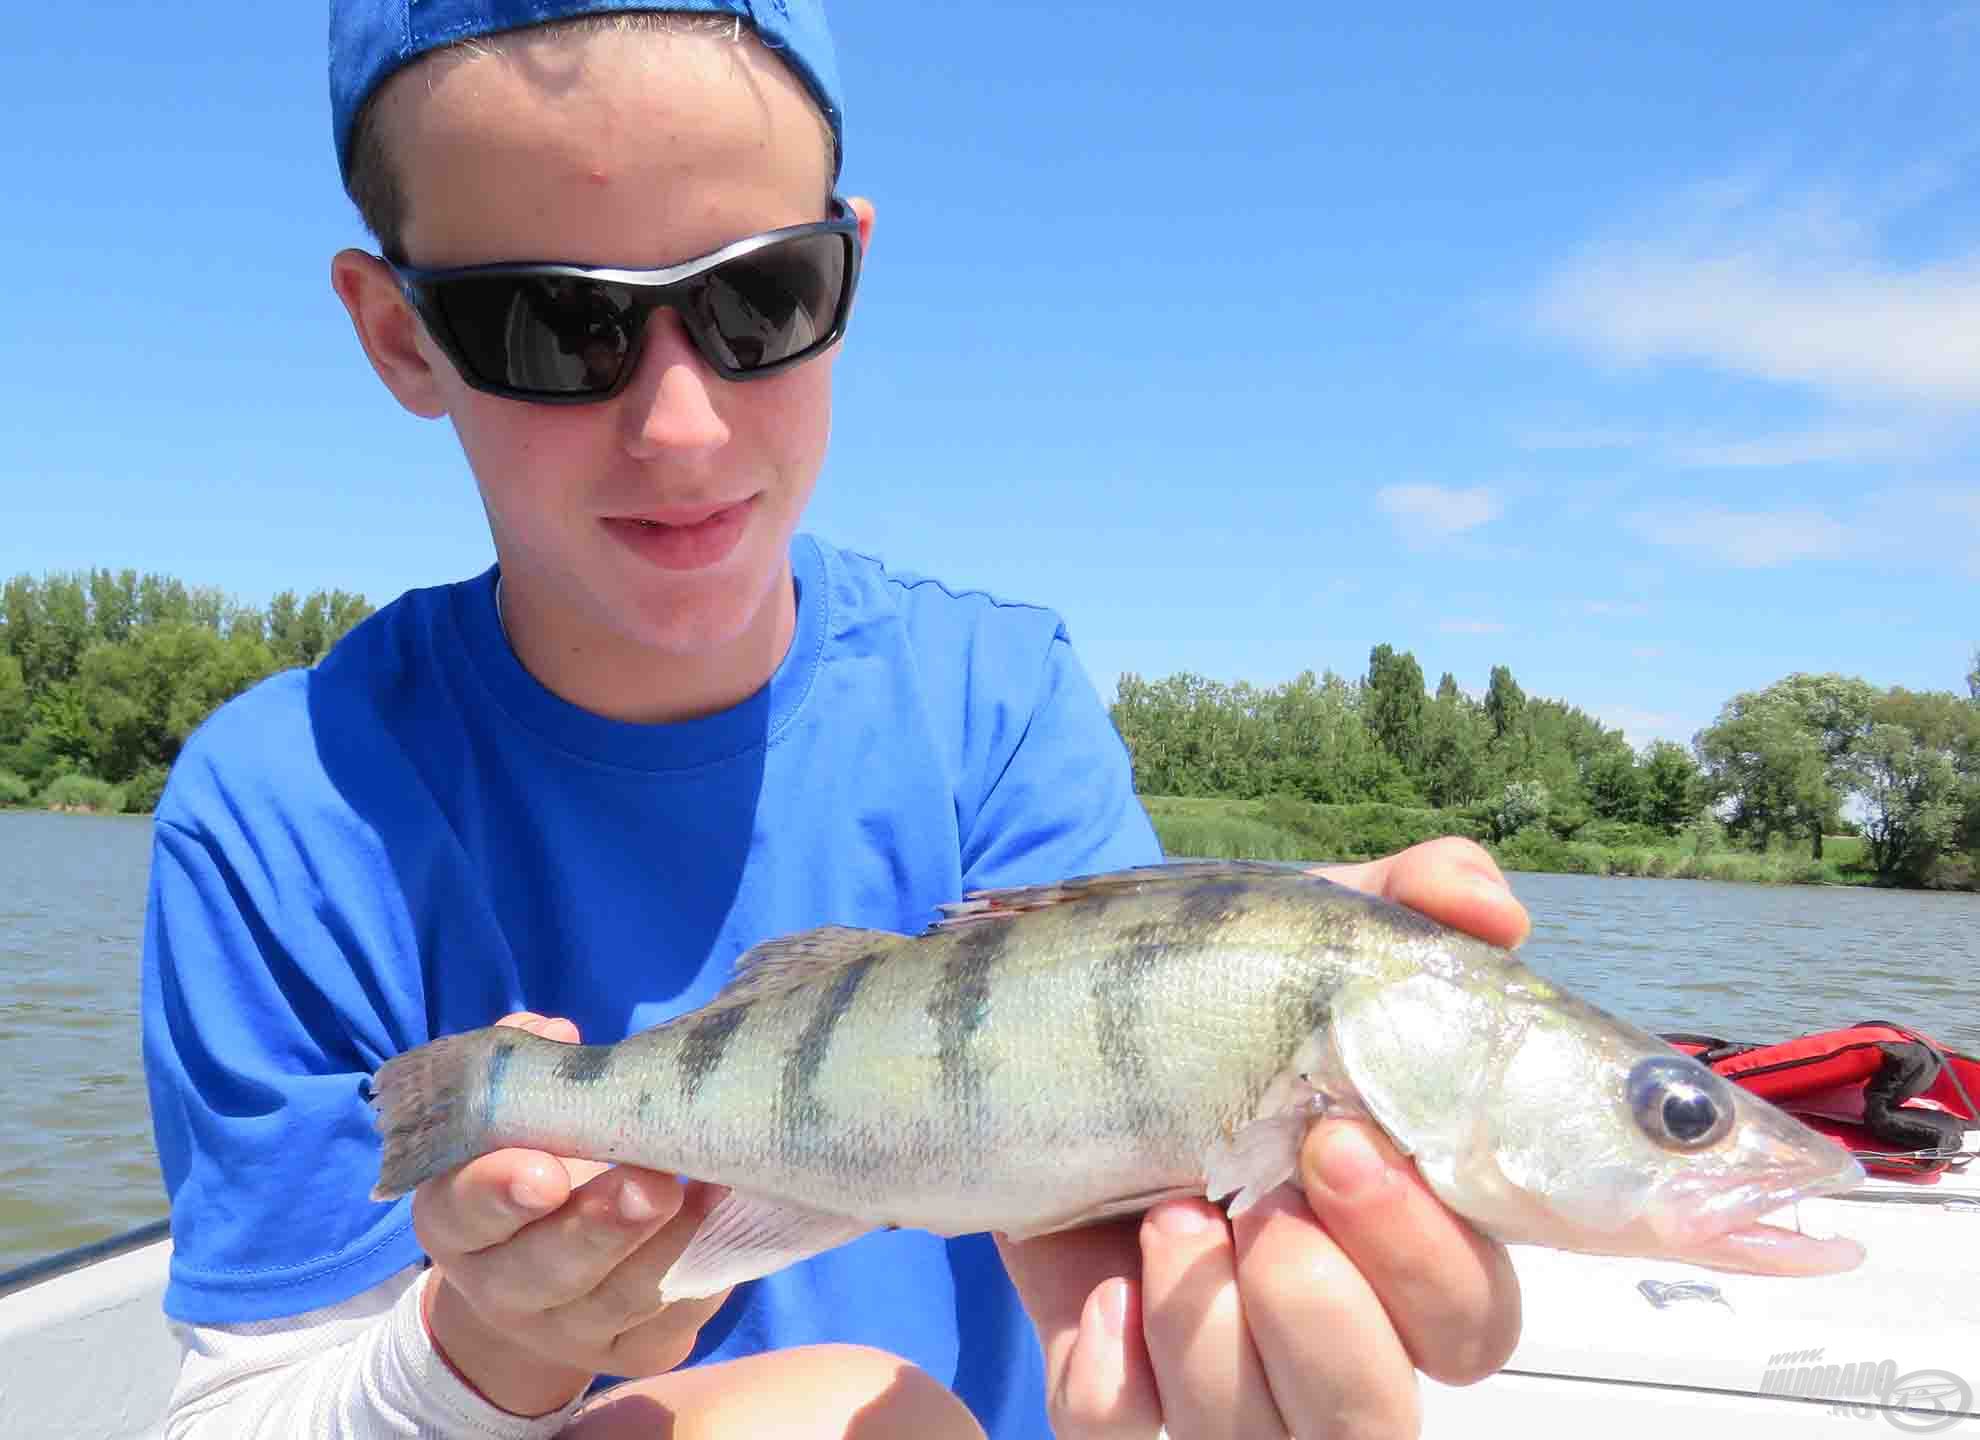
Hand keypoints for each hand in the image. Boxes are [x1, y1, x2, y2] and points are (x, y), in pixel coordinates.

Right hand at [412, 1013, 730, 1417]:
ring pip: (620, 1299)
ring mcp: (570, 1329)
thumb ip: (525, 1071)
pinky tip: (734, 1222)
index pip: (464, 1213)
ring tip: (715, 1191)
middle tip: (653, 1184)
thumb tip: (556, 1033)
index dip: (499, 1193)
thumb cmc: (535, 1164)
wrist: (536, 1279)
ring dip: (673, 1245)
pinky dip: (708, 1275)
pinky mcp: (634, 1350)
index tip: (545, 1171)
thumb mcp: (512, 1119)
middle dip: (602, 1227)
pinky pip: (673, 1321)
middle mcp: (503, 1287)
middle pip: (546, 1270)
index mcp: (458, 1222)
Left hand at [998, 837, 1527, 1438]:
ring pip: (1258, 1436)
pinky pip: (1124, 1431)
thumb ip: (1403, 903)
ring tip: (1164, 1214)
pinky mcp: (1110, 1374)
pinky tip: (1103, 1287)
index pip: (1472, 1315)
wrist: (1032, 1022)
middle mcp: (1324, 1322)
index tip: (1340, 1144)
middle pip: (1379, 1414)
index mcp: (1399, 1234)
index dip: (1426, 1256)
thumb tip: (1488, 908)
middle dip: (1325, 1319)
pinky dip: (1114, 1372)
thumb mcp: (1292, 933)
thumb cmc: (1196, 996)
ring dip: (1212, 1328)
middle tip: (1260, 1198)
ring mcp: (1214, 1362)